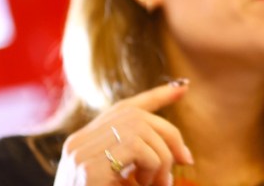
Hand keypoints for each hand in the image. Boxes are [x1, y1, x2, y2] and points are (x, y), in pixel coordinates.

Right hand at [53, 81, 193, 185]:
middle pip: (137, 116)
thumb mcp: (126, 183)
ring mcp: (80, 152)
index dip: (155, 96)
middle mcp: (78, 142)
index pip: (123, 108)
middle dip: (169, 134)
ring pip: (142, 132)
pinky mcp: (88, 167)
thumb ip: (142, 163)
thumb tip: (182, 154)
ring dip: (162, 158)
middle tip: (184, 161)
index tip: (182, 88)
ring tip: (159, 184)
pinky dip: (155, 166)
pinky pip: (138, 149)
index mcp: (85, 143)